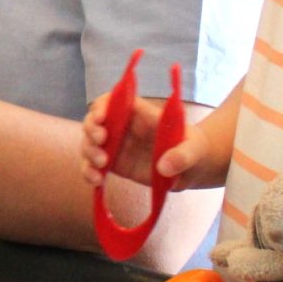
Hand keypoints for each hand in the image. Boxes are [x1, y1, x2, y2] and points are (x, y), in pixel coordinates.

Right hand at [80, 96, 221, 190]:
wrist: (190, 169)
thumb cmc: (193, 149)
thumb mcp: (194, 149)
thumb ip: (183, 155)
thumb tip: (164, 167)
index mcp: (140, 113)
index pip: (113, 100)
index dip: (102, 106)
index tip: (102, 118)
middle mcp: (123, 127)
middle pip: (94, 120)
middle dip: (91, 129)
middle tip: (101, 142)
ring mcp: (116, 146)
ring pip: (89, 143)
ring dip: (88, 152)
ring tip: (101, 167)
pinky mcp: (113, 164)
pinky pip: (92, 165)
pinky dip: (89, 172)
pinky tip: (96, 181)